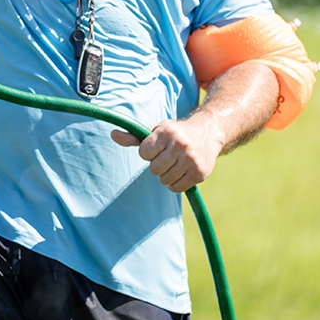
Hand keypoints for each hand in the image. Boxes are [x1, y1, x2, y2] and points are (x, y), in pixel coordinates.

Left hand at [110, 114, 225, 192]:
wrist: (207, 133)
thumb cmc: (175, 133)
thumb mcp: (155, 131)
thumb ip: (133, 136)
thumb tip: (112, 135)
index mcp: (167, 132)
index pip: (143, 153)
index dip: (148, 152)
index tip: (157, 147)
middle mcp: (180, 145)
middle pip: (154, 169)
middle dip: (157, 165)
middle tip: (167, 156)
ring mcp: (191, 160)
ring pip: (164, 180)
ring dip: (166, 175)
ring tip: (175, 163)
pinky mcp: (199, 173)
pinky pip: (176, 188)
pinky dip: (175, 184)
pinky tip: (181, 172)